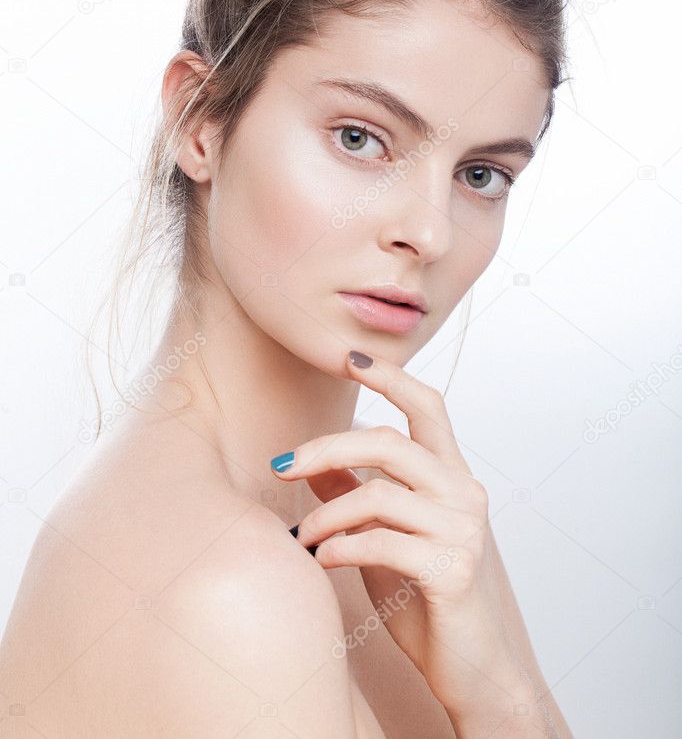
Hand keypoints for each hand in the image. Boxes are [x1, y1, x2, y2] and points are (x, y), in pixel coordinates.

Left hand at [270, 349, 528, 718]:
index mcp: (452, 477)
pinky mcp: (454, 567)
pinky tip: (322, 559)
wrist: (472, 670)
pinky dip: (339, 546)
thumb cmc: (427, 600)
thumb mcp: (387, 537)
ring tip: (301, 537)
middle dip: (328, 447)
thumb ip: (357, 497)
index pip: (427, 406)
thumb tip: (313, 466)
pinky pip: (381, 541)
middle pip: (389, 441)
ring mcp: (464, 528)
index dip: (389, 375)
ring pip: (378, 492)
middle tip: (282, 465)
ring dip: (325, 514)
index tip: (349, 356)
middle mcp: (464, 493)